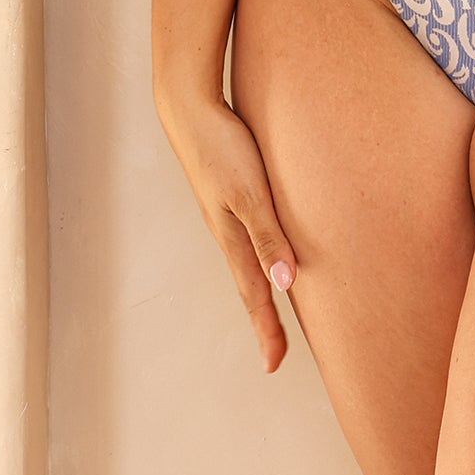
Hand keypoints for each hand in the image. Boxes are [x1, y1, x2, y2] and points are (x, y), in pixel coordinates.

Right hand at [155, 90, 298, 371]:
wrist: (190, 110)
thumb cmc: (224, 148)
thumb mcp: (251, 194)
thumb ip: (269, 236)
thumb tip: (285, 283)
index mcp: (233, 238)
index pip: (255, 295)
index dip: (266, 329)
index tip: (274, 365)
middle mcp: (228, 231)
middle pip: (249, 284)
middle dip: (263, 319)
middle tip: (276, 352)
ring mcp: (225, 213)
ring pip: (246, 261)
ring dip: (259, 289)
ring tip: (269, 310)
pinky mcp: (227, 192)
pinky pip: (246, 236)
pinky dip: (257, 256)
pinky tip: (263, 250)